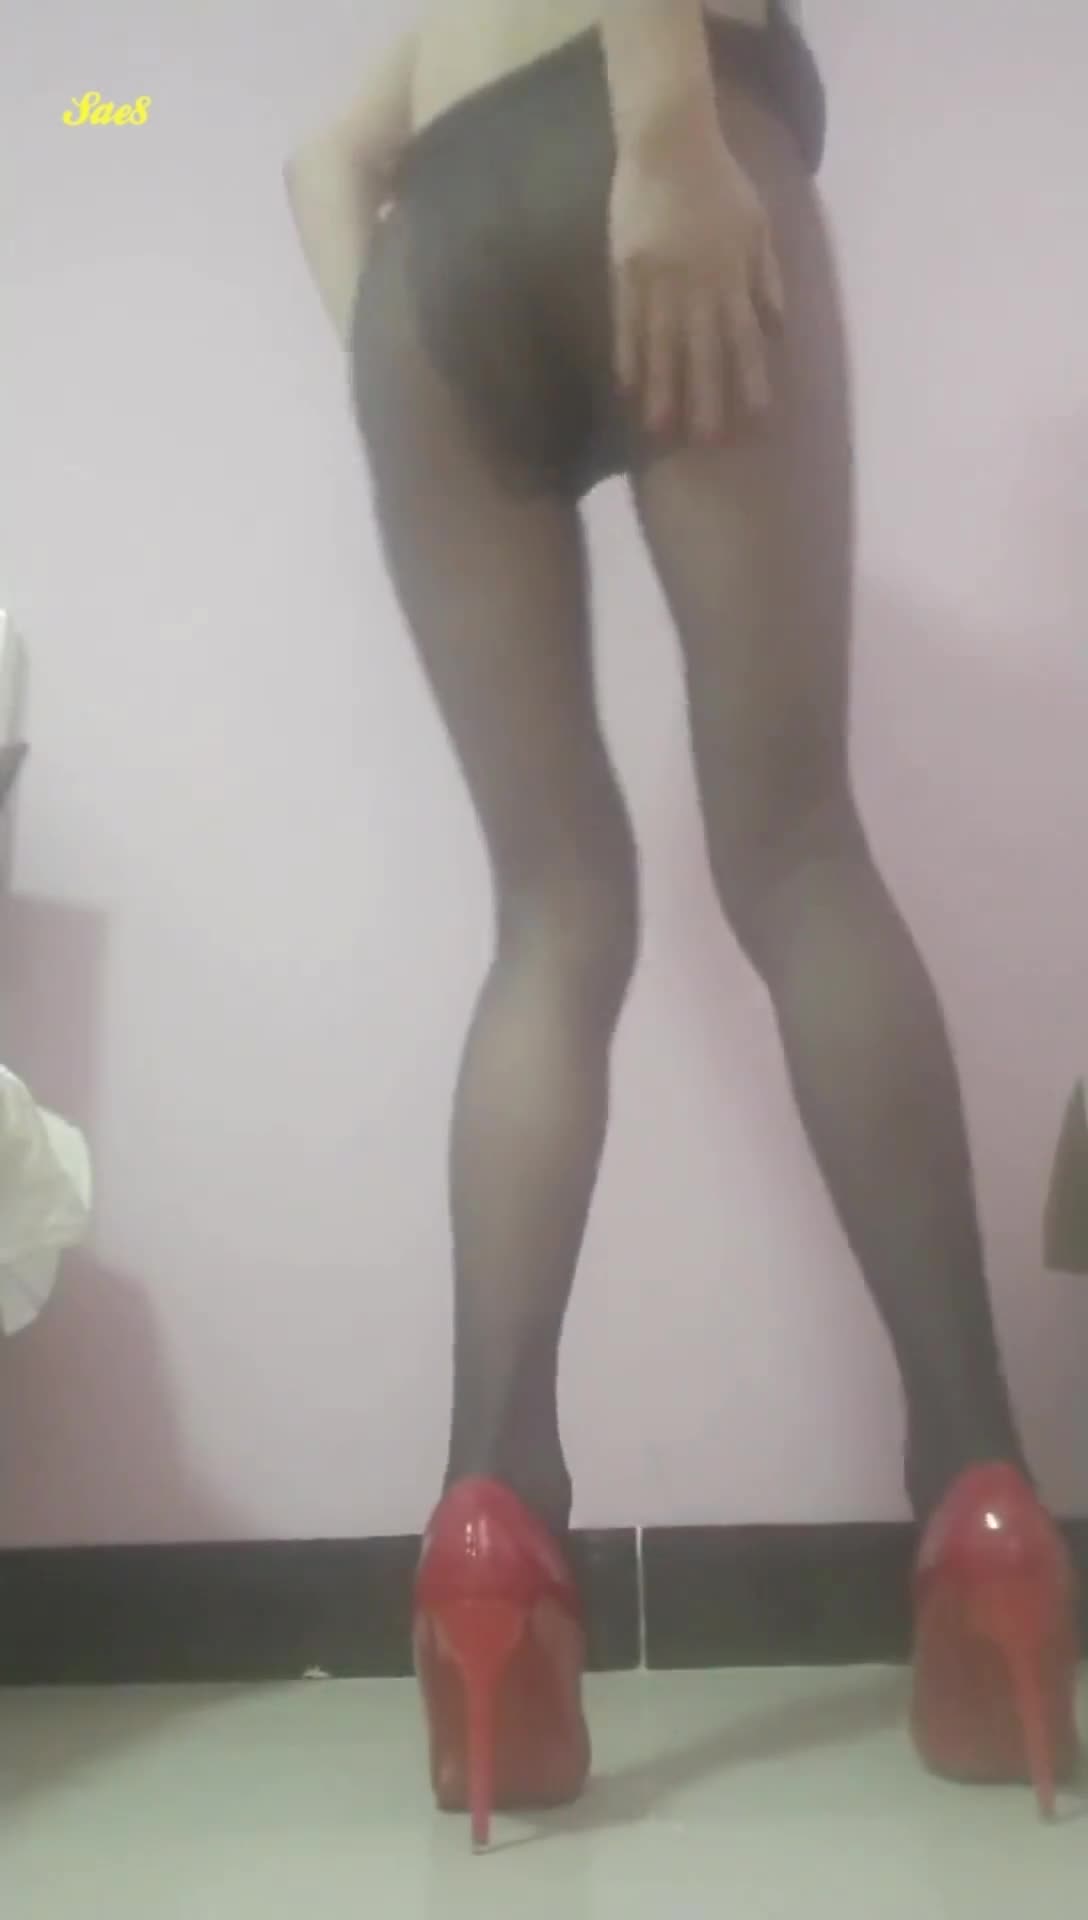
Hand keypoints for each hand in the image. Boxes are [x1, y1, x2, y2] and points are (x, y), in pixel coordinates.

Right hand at [609, 116, 783, 441]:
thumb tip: (776, 327)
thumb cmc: (719, 181)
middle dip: (705, 397)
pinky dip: (628, 355)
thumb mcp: (756, 224)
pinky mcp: (625, 270)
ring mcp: (656, 279)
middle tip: (706, 441)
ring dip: (661, 389)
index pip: (744, 337)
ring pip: (661, 344)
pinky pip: (627, 322)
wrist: (667, 141)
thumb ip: (765, 276)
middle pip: (702, 350)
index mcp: (731, 273)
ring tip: (658, 429)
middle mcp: (696, 283)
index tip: (757, 417)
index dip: (751, 378)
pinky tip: (627, 386)